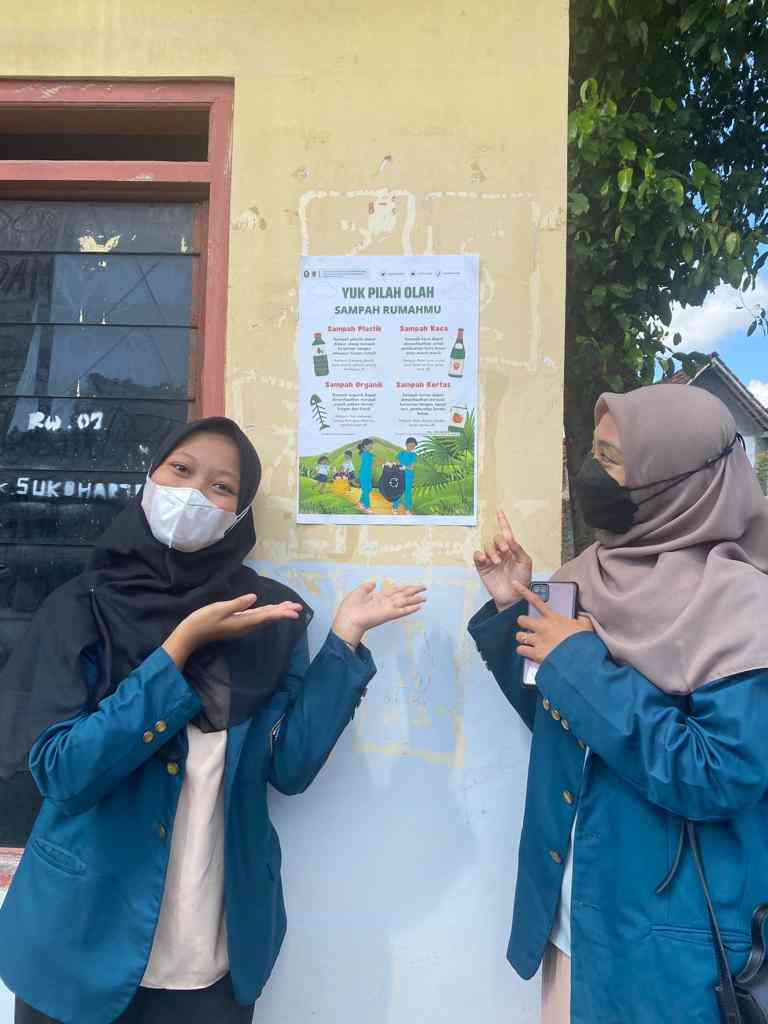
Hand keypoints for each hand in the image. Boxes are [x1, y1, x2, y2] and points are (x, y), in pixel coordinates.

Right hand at [163, 594, 302, 668]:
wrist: (190, 635)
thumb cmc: (202, 621)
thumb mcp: (219, 609)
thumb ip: (237, 604)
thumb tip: (254, 598)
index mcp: (242, 622)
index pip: (266, 617)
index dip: (281, 613)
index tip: (294, 612)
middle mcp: (245, 626)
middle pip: (268, 618)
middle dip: (283, 612)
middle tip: (299, 608)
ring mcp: (241, 626)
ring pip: (264, 618)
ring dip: (277, 612)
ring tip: (290, 608)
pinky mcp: (237, 624)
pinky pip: (256, 618)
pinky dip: (267, 613)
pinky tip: (271, 610)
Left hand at [331, 582, 426, 647]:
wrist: (348, 618)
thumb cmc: (350, 607)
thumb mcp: (359, 592)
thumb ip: (367, 587)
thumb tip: (374, 582)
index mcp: (378, 598)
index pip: (394, 592)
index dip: (403, 588)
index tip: (411, 586)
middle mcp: (385, 603)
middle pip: (402, 595)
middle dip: (413, 592)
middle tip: (424, 588)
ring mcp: (388, 609)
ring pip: (404, 602)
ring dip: (415, 599)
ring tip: (425, 597)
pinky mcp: (389, 614)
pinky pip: (402, 610)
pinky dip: (411, 608)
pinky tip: (419, 607)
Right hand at [473, 510, 532, 611]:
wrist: (513, 597)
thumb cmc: (522, 580)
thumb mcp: (525, 563)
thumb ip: (517, 549)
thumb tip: (509, 537)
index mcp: (512, 550)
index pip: (506, 533)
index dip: (503, 522)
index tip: (500, 511)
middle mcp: (501, 552)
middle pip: (496, 538)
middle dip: (499, 542)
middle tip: (505, 550)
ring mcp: (491, 559)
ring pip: (487, 546)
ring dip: (492, 552)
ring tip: (497, 562)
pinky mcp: (482, 567)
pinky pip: (477, 556)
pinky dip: (479, 555)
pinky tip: (485, 559)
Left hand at [513, 582, 593, 662]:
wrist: (581, 658)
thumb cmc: (583, 642)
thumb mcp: (585, 626)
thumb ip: (581, 620)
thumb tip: (583, 619)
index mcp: (553, 618)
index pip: (536, 600)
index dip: (523, 591)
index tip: (514, 584)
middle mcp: (542, 627)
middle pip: (522, 620)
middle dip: (524, 623)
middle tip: (528, 627)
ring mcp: (538, 640)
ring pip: (519, 635)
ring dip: (522, 638)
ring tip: (528, 641)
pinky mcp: (536, 653)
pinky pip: (521, 650)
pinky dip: (523, 651)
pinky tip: (528, 652)